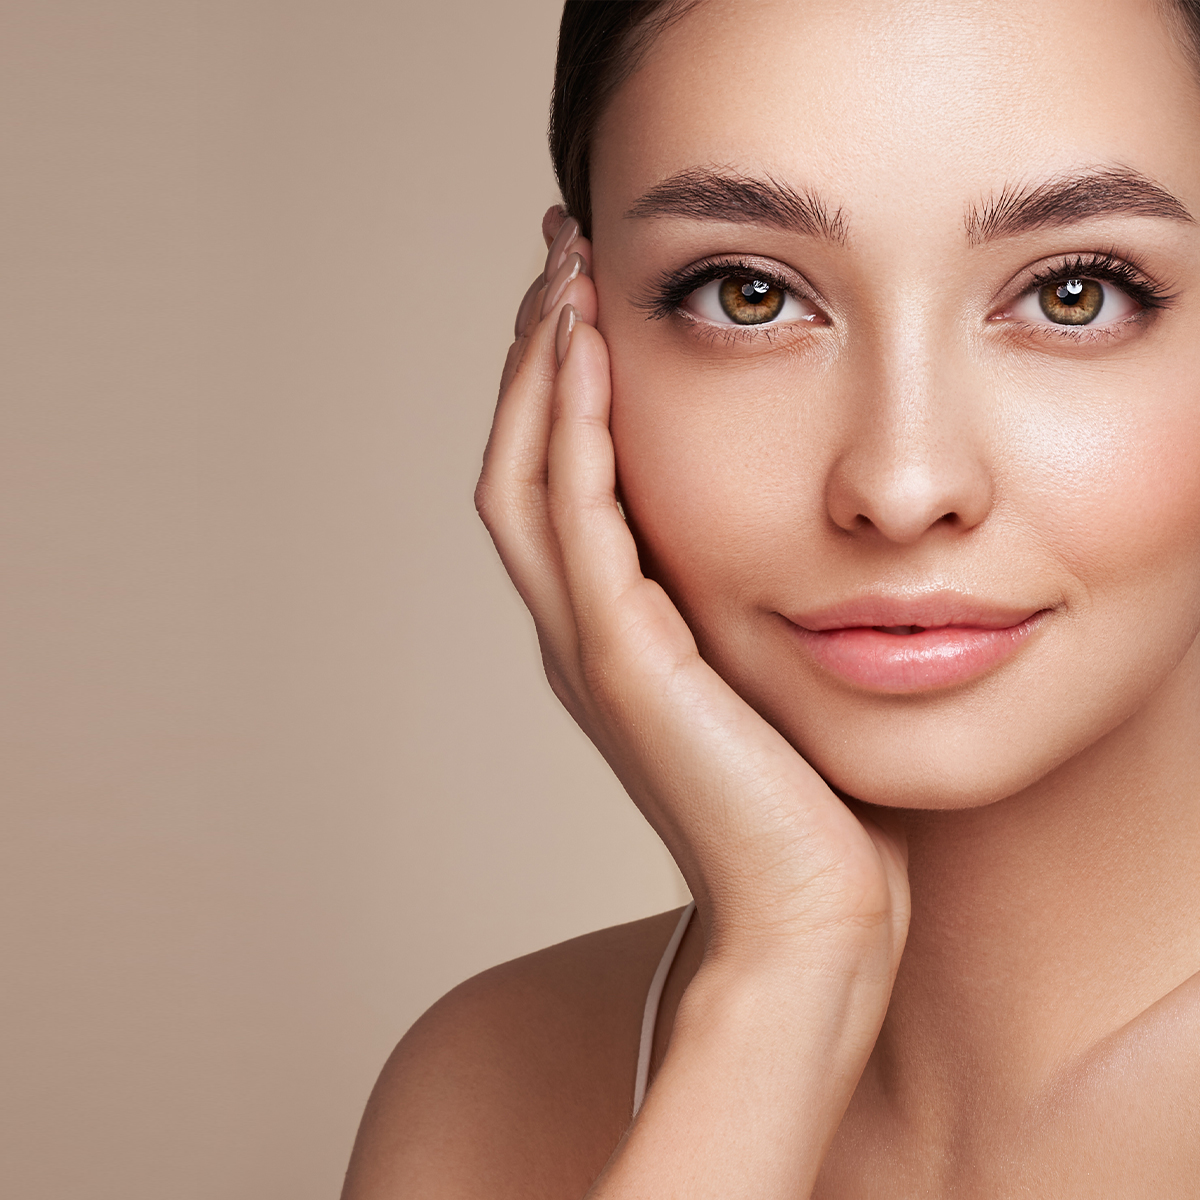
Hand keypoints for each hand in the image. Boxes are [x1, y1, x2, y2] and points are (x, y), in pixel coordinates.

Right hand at [477, 208, 909, 977]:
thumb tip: (771, 514)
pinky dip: (570, 429)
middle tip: (558, 250)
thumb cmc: (806, 794)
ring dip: (538, 369)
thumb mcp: (763, 663)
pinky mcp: (622, 660)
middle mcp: (579, 630)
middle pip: (518, 461)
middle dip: (533, 351)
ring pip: (524, 477)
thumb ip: (736, 595)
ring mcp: (588, 646)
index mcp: (610, 630)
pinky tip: (587, 352)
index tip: (583, 292)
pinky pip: (575, 519)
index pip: (554, 480)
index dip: (556, 383)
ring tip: (562, 271)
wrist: (811, 907)